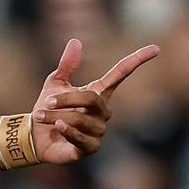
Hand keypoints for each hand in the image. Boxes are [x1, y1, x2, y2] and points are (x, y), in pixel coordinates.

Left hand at [31, 38, 159, 163]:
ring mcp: (98, 131)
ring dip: (57, 115)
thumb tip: (75, 41)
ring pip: (81, 119)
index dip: (136, 60)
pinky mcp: (89, 148)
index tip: (155, 48)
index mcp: (98, 93)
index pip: (121, 74)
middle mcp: (102, 112)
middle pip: (93, 99)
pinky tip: (58, 126)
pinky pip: (82, 138)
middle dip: (66, 99)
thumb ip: (66, 65)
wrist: (33, 135)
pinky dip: (68, 131)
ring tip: (40, 116)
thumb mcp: (54, 83)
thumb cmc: (47, 108)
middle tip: (45, 101)